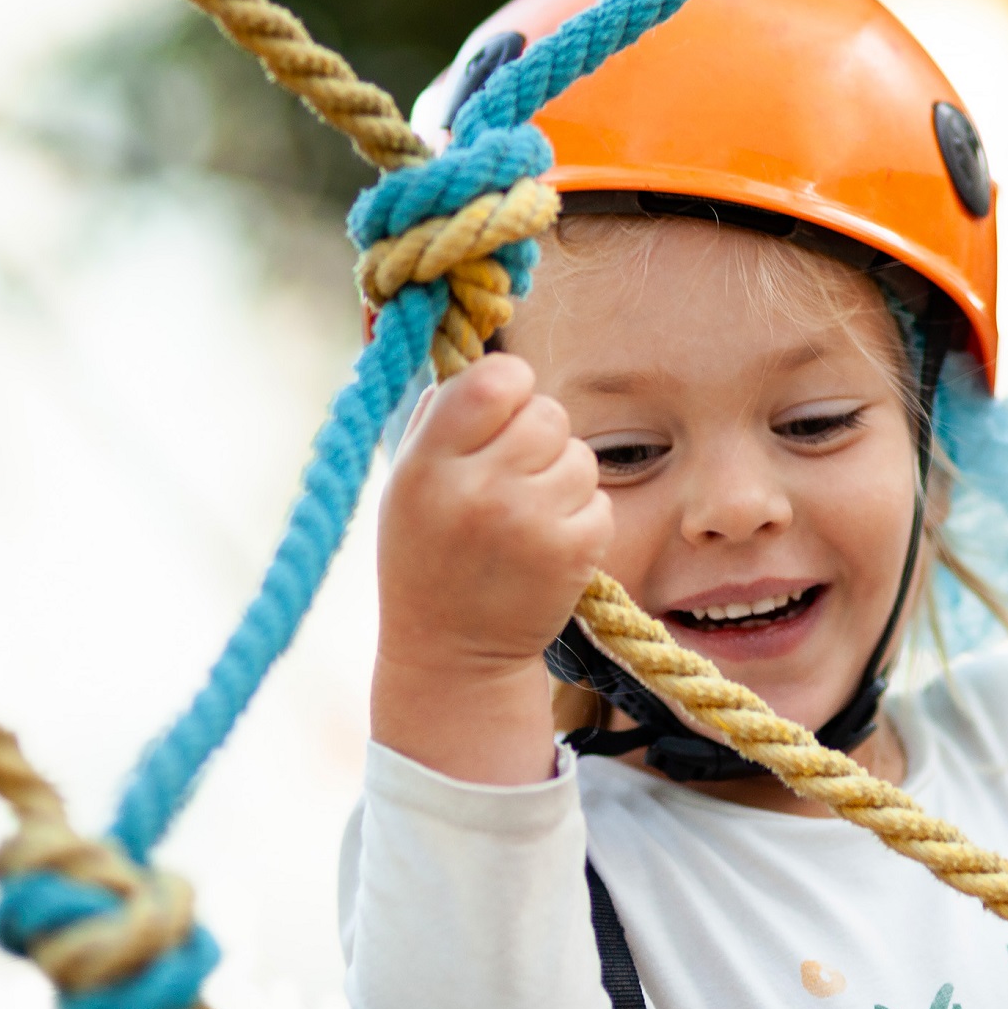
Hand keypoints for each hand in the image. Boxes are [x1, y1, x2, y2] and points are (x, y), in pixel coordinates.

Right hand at [372, 354, 610, 781]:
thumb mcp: (408, 481)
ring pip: (581, 455)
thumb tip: (486, 352)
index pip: (497, 377)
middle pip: (548, 412)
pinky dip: (581, 518)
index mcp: (429, 463)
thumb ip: (443, 415)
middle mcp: (479, 488)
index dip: (509, 388)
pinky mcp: (574, 551)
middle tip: (513, 478)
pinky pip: (599, 498)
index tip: (500, 414)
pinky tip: (547, 546)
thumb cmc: (429, 554)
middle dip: (539, 437)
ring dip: (563, 478)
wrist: (454, 655)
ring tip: (526, 517)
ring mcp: (530, 522)